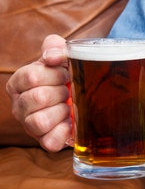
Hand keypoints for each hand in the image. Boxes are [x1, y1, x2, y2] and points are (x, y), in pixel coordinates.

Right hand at [6, 34, 72, 151]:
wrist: (82, 99)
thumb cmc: (66, 78)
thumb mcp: (61, 58)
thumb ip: (55, 47)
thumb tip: (52, 56)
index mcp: (18, 83)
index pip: (32, 76)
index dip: (55, 74)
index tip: (66, 74)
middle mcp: (19, 105)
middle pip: (38, 97)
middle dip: (61, 92)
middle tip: (68, 91)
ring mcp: (29, 125)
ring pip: (40, 121)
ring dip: (61, 112)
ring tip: (68, 107)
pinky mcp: (45, 141)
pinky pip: (50, 141)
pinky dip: (64, 132)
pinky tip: (71, 122)